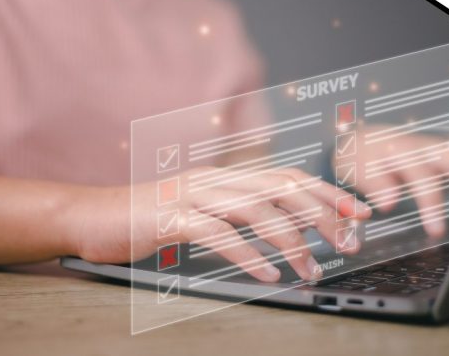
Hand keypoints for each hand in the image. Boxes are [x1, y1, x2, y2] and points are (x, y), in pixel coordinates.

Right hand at [73, 168, 371, 281]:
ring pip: (255, 208)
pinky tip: (267, 272)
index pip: (286, 177)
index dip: (326, 192)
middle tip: (349, 239)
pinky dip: (247, 253)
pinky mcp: (171, 217)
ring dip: (290, 240)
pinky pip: (218, 233)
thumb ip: (235, 216)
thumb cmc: (147, 219)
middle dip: (322, 212)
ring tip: (311, 268)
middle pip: (280, 187)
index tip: (356, 211)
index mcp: (225, 177)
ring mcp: (193, 195)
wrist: (91, 215)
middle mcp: (215, 179)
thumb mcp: (199, 212)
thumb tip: (279, 234)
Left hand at [339, 125, 448, 236]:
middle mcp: (426, 147)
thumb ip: (375, 186)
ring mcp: (439, 149)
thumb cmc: (360, 157)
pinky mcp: (445, 156)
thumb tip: (389, 204)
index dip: (433, 204)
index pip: (424, 176)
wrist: (362, 138)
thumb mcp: (357, 170)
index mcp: (402, 150)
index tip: (436, 230)